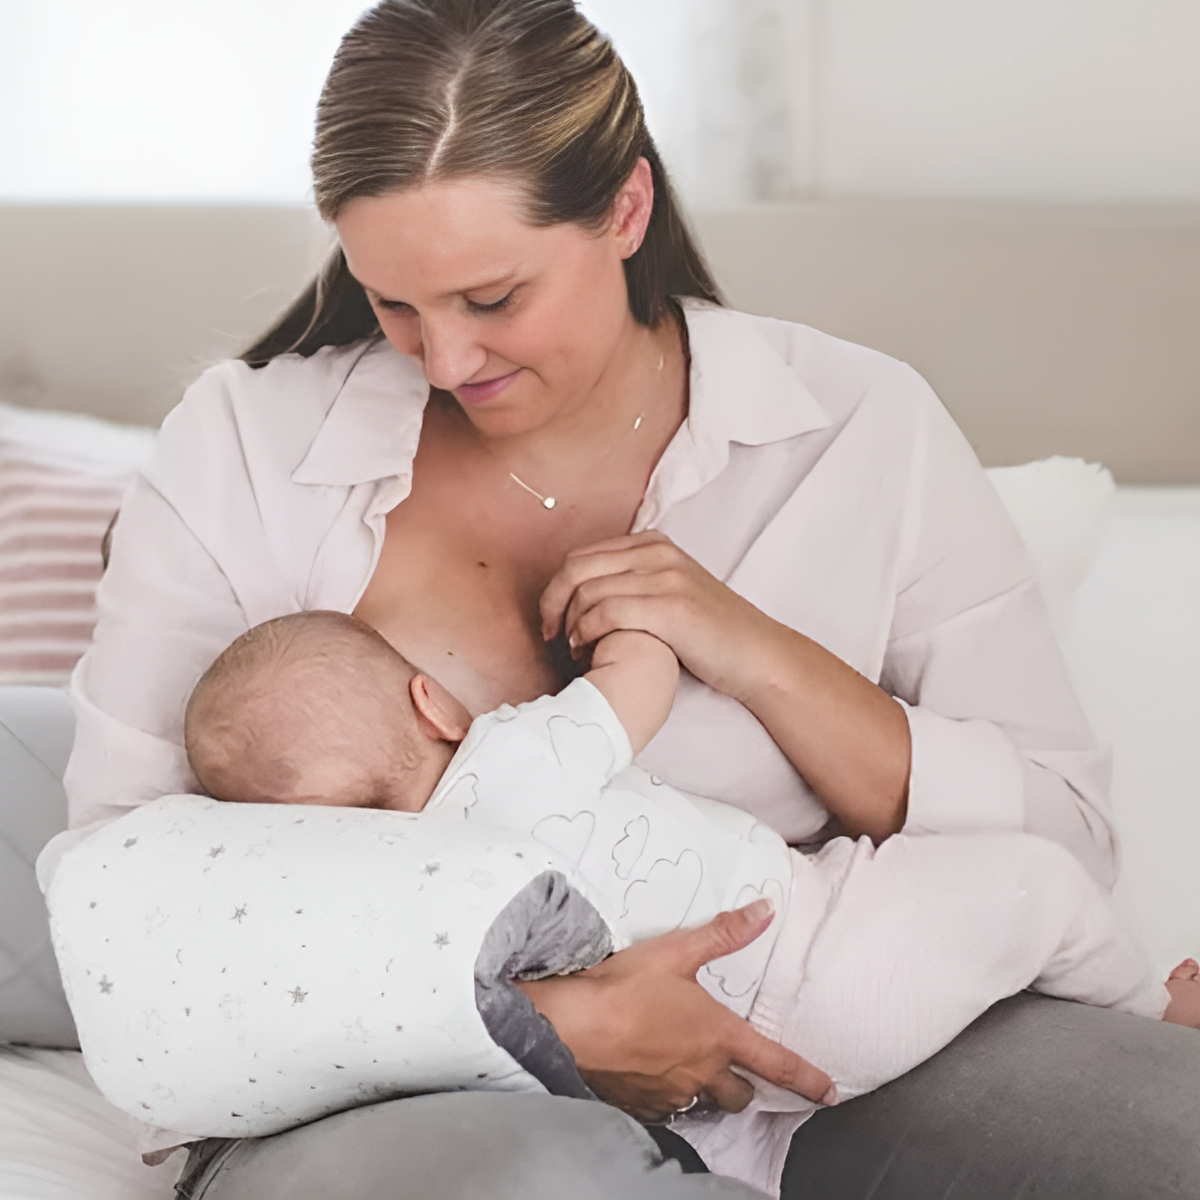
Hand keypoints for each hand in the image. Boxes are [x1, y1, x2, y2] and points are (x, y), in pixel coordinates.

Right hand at [516, 900, 836, 1122]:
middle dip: (745, 1085)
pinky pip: (668, 1109)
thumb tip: (765, 910)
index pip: (776, 1063)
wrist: (570, 1026)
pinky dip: (670, 1097)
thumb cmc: (624, 987)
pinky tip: (655, 1077)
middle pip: (740, 1094)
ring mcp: (671, 1093)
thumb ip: (724, 933)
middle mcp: (701, 1072)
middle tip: (740, 1071)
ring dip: (708, 1091)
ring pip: (705, 1103)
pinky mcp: (641, 1104)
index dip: (807, 1079)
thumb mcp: (676, 951)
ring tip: (695, 1071)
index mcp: (718, 1036)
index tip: (828, 1092)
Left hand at [540, 532, 774, 702]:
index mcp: (654, 544)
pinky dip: (585, 635)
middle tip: (551, 636)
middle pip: (575, 568)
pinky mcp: (670, 608)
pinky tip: (588, 653)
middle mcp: (658, 553)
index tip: (552, 621)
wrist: (756, 655)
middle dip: (552, 604)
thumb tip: (581, 593)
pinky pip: (605, 613)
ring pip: (586, 592)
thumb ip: (633, 582)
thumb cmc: (709, 633)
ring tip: (575, 652)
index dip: (556, 589)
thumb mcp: (671, 591)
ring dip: (569, 626)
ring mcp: (665, 578)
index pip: (581, 556)